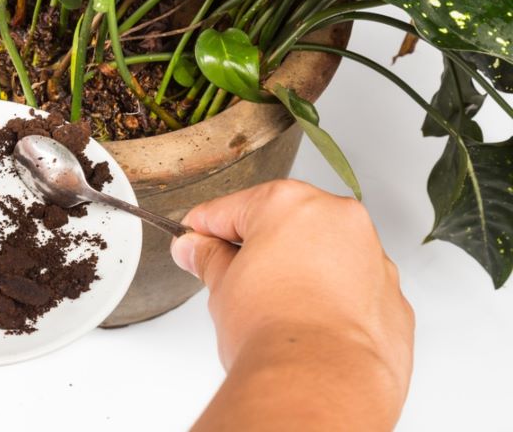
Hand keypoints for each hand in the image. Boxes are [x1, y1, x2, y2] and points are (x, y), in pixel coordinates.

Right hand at [171, 181, 413, 430]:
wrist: (319, 383)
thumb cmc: (274, 332)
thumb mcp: (222, 288)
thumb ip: (209, 259)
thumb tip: (197, 250)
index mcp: (289, 203)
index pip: (231, 209)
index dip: (205, 228)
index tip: (194, 240)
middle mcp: (338, 219)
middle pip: (284, 224)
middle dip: (257, 249)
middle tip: (230, 279)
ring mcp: (372, 258)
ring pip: (324, 255)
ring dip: (299, 273)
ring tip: (273, 310)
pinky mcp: (392, 298)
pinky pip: (354, 289)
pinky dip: (333, 301)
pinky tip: (309, 325)